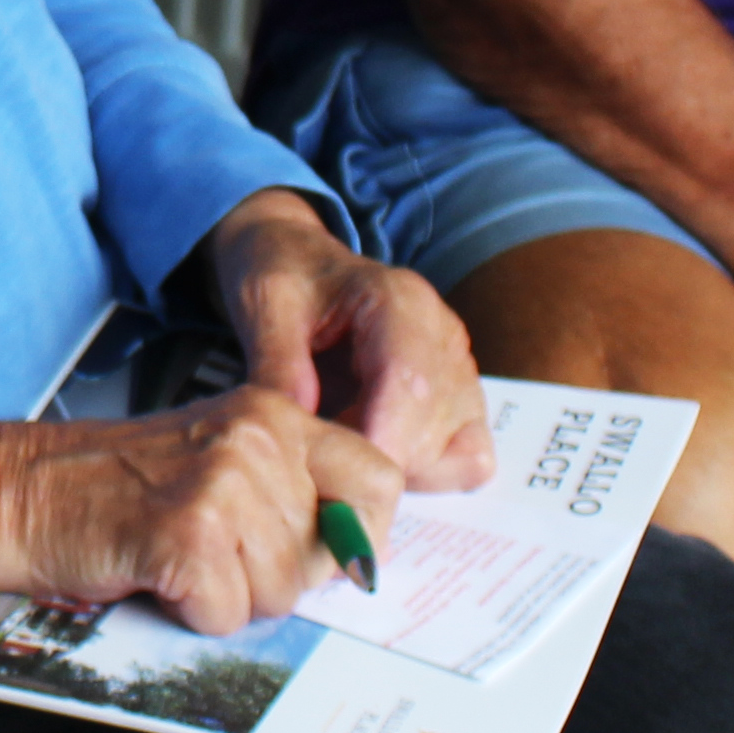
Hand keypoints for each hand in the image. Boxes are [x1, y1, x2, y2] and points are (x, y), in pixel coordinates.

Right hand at [0, 391, 402, 633]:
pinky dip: (189, 612)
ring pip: (280, 593)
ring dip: (229, 596)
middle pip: (327, 556)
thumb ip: (290, 489)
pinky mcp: (186, 534)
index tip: (319, 555)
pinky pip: (228, 614)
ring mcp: (224, 483)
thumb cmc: (111, 486)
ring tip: (175, 555)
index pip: (381, 480)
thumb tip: (359, 559)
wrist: (13, 489)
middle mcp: (259, 437)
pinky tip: (152, 570)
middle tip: (212, 551)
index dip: (359, 536)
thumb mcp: (218, 458)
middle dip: (276, 577)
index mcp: (273, 412)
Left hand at [200, 188, 493, 491]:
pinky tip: (372, 451)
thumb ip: (278, 369)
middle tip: (318, 457)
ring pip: (459, 454)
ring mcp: (460, 369)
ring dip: (399, 470)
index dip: (375, 443)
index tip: (331, 473)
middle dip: (375, 462)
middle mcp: (444, 335)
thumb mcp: (265, 307)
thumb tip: (292, 440)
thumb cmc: (284, 275)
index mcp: (400, 301)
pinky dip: (426, 473)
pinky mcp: (461, 398)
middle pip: (433, 430)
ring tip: (342, 448)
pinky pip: (468, 458)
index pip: (409, 386)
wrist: (302, 259)